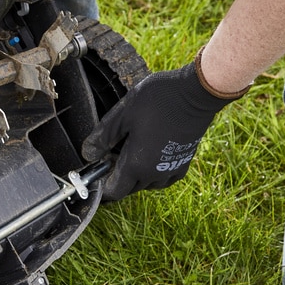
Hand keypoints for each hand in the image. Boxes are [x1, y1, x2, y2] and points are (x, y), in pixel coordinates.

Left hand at [81, 51, 247, 199]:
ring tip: (129, 149)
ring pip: (146, 184)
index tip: (97, 169)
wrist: (196, 92)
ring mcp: (171, 170)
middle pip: (128, 188)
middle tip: (110, 152)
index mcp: (137, 165)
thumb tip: (88, 155)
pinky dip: (152, 172)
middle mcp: (154, 174)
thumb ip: (103, 137)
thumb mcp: (123, 114)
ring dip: (134, 174)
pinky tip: (148, 152)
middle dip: (116, 176)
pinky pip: (163, 178)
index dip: (101, 185)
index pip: (114, 191)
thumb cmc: (158, 100)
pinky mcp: (184, 163)